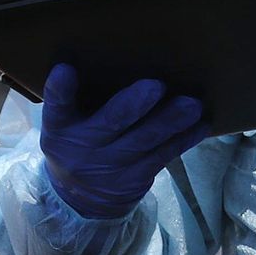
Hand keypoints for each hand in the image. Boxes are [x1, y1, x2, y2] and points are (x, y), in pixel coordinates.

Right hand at [39, 63, 208, 219]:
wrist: (80, 200)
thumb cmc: (78, 143)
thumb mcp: (66, 125)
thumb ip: (79, 100)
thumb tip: (121, 54)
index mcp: (60, 128)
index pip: (56, 106)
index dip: (60, 88)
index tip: (65, 69)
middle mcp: (83, 148)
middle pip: (110, 123)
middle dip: (133, 105)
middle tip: (155, 85)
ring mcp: (110, 166)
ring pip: (145, 140)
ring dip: (171, 121)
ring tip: (191, 105)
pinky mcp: (135, 179)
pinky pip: (163, 156)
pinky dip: (183, 139)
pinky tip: (199, 125)